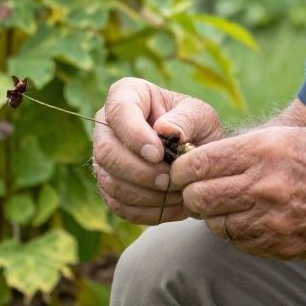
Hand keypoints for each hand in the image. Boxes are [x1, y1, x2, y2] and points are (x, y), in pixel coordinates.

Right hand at [92, 77, 222, 224]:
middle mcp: (107, 126)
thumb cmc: (196, 127)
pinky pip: (118, 204)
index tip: (158, 154)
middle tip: (169, 180)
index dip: (134, 135)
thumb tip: (165, 130)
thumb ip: (185, 119)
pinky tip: (172, 206)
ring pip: (109, 182)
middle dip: (139, 172)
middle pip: (106, 152)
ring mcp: (104, 158)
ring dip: (144, 194)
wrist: (199, 156)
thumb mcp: (201, 115)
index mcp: (127, 95)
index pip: (118, 111)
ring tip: (176, 194)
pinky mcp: (110, 187)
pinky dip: (146, 210)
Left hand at [171, 126, 305, 259]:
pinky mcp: (281, 246)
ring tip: (236, 204)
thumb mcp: (290, 137)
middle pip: (200, 198)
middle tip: (204, 191)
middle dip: (195, 195)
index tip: (184, 171)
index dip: (183, 169)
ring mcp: (273, 220)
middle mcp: (265, 184)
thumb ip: (245, 149)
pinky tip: (258, 219)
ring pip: (217, 225)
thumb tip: (198, 160)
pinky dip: (241, 233)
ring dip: (219, 216)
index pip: (198, 164)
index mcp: (265, 150)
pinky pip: (241, 243)